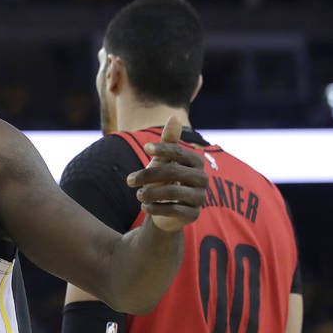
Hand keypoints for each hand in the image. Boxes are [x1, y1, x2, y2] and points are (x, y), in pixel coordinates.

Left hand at [126, 116, 207, 231]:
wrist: (166, 211)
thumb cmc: (164, 180)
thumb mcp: (163, 161)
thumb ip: (169, 141)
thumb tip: (174, 116)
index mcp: (196, 163)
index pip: (179, 152)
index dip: (163, 148)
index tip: (145, 148)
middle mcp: (202, 180)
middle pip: (172, 171)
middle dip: (147, 174)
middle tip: (130, 180)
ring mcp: (200, 198)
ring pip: (172, 191)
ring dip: (149, 192)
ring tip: (137, 194)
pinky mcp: (194, 215)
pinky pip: (173, 210)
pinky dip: (154, 207)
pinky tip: (144, 206)